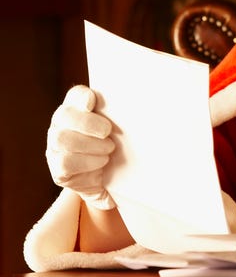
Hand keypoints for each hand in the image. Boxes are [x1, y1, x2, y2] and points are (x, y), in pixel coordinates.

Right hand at [46, 85, 115, 209]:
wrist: (113, 181)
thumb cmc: (120, 147)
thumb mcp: (122, 130)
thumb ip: (122, 115)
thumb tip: (138, 103)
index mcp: (79, 110)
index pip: (75, 95)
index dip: (81, 96)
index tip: (92, 101)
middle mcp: (63, 125)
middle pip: (64, 115)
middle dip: (87, 123)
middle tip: (107, 131)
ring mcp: (56, 147)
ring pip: (62, 139)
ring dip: (90, 144)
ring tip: (108, 150)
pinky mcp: (58, 169)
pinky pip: (66, 162)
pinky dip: (87, 162)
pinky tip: (101, 162)